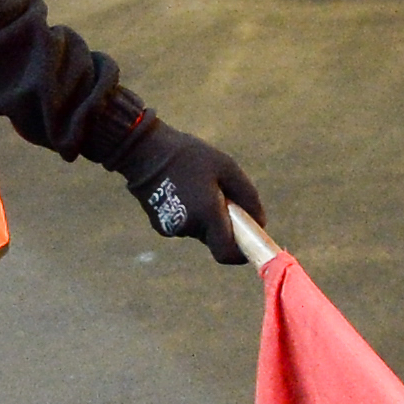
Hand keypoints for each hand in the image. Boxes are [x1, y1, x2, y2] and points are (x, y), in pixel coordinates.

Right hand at [117, 121, 265, 264]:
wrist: (143, 151)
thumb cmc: (189, 155)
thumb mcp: (227, 167)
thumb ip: (248, 197)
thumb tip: (260, 223)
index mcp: (207, 213)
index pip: (227, 253)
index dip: (241, 252)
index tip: (248, 239)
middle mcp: (188, 227)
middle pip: (216, 240)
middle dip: (224, 225)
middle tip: (222, 197)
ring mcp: (171, 228)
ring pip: (200, 232)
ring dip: (206, 217)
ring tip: (197, 187)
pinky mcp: (160, 225)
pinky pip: (185, 226)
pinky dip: (190, 214)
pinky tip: (182, 190)